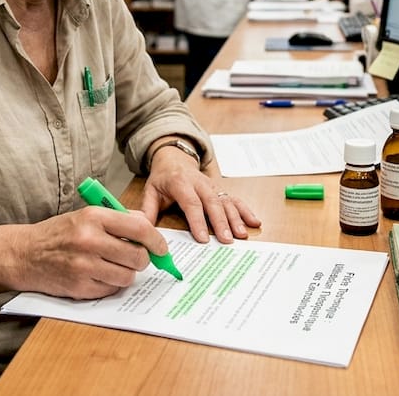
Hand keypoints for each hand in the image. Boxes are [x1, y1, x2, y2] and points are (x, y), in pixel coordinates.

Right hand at [14, 206, 169, 299]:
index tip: (161, 247)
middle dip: (142, 259)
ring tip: (114, 266)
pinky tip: (99, 275)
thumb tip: (148, 227)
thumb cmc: (59, 233)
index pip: (139, 228)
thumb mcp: (86, 215)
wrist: (24, 254)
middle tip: (136, 258)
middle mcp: (89, 240)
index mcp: (93, 217)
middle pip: (137, 256)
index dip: (156, 240)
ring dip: (127, 273)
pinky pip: (111, 289)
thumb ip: (117, 219)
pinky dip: (111, 284)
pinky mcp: (79, 287)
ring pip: (127, 276)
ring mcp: (84, 266)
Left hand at [139, 150, 260, 243]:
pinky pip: (235, 199)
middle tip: (226, 240)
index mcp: (180, 183)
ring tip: (242, 235)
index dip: (197, 221)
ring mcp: (212, 186)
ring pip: (226, 202)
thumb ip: (148, 210)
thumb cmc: (163, 178)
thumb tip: (143, 230)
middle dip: (221, 222)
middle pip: (212, 203)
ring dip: (236, 218)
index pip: (191, 203)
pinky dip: (246, 210)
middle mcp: (200, 183)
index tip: (203, 238)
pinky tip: (255, 222)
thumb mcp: (151, 190)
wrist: (175, 158)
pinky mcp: (220, 190)